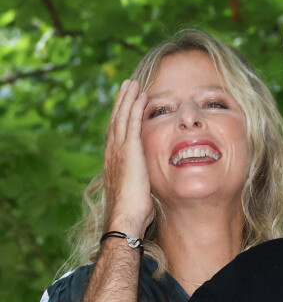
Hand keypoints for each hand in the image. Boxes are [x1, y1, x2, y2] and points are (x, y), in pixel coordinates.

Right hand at [103, 80, 152, 236]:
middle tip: (127, 85)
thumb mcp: (137, 190)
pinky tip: (142, 95)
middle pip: (116, 119)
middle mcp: (113, 152)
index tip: (126, 103)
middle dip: (122, 101)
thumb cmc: (134, 211)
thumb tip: (150, 180)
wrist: (126, 218)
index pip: (117, 132)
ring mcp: (119, 150)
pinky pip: (133, 122)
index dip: (121, 116)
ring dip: (128, 98)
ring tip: (133, 83)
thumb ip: (142, 179)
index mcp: (114, 161)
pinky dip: (136, 107)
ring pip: (123, 116)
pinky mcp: (130, 150)